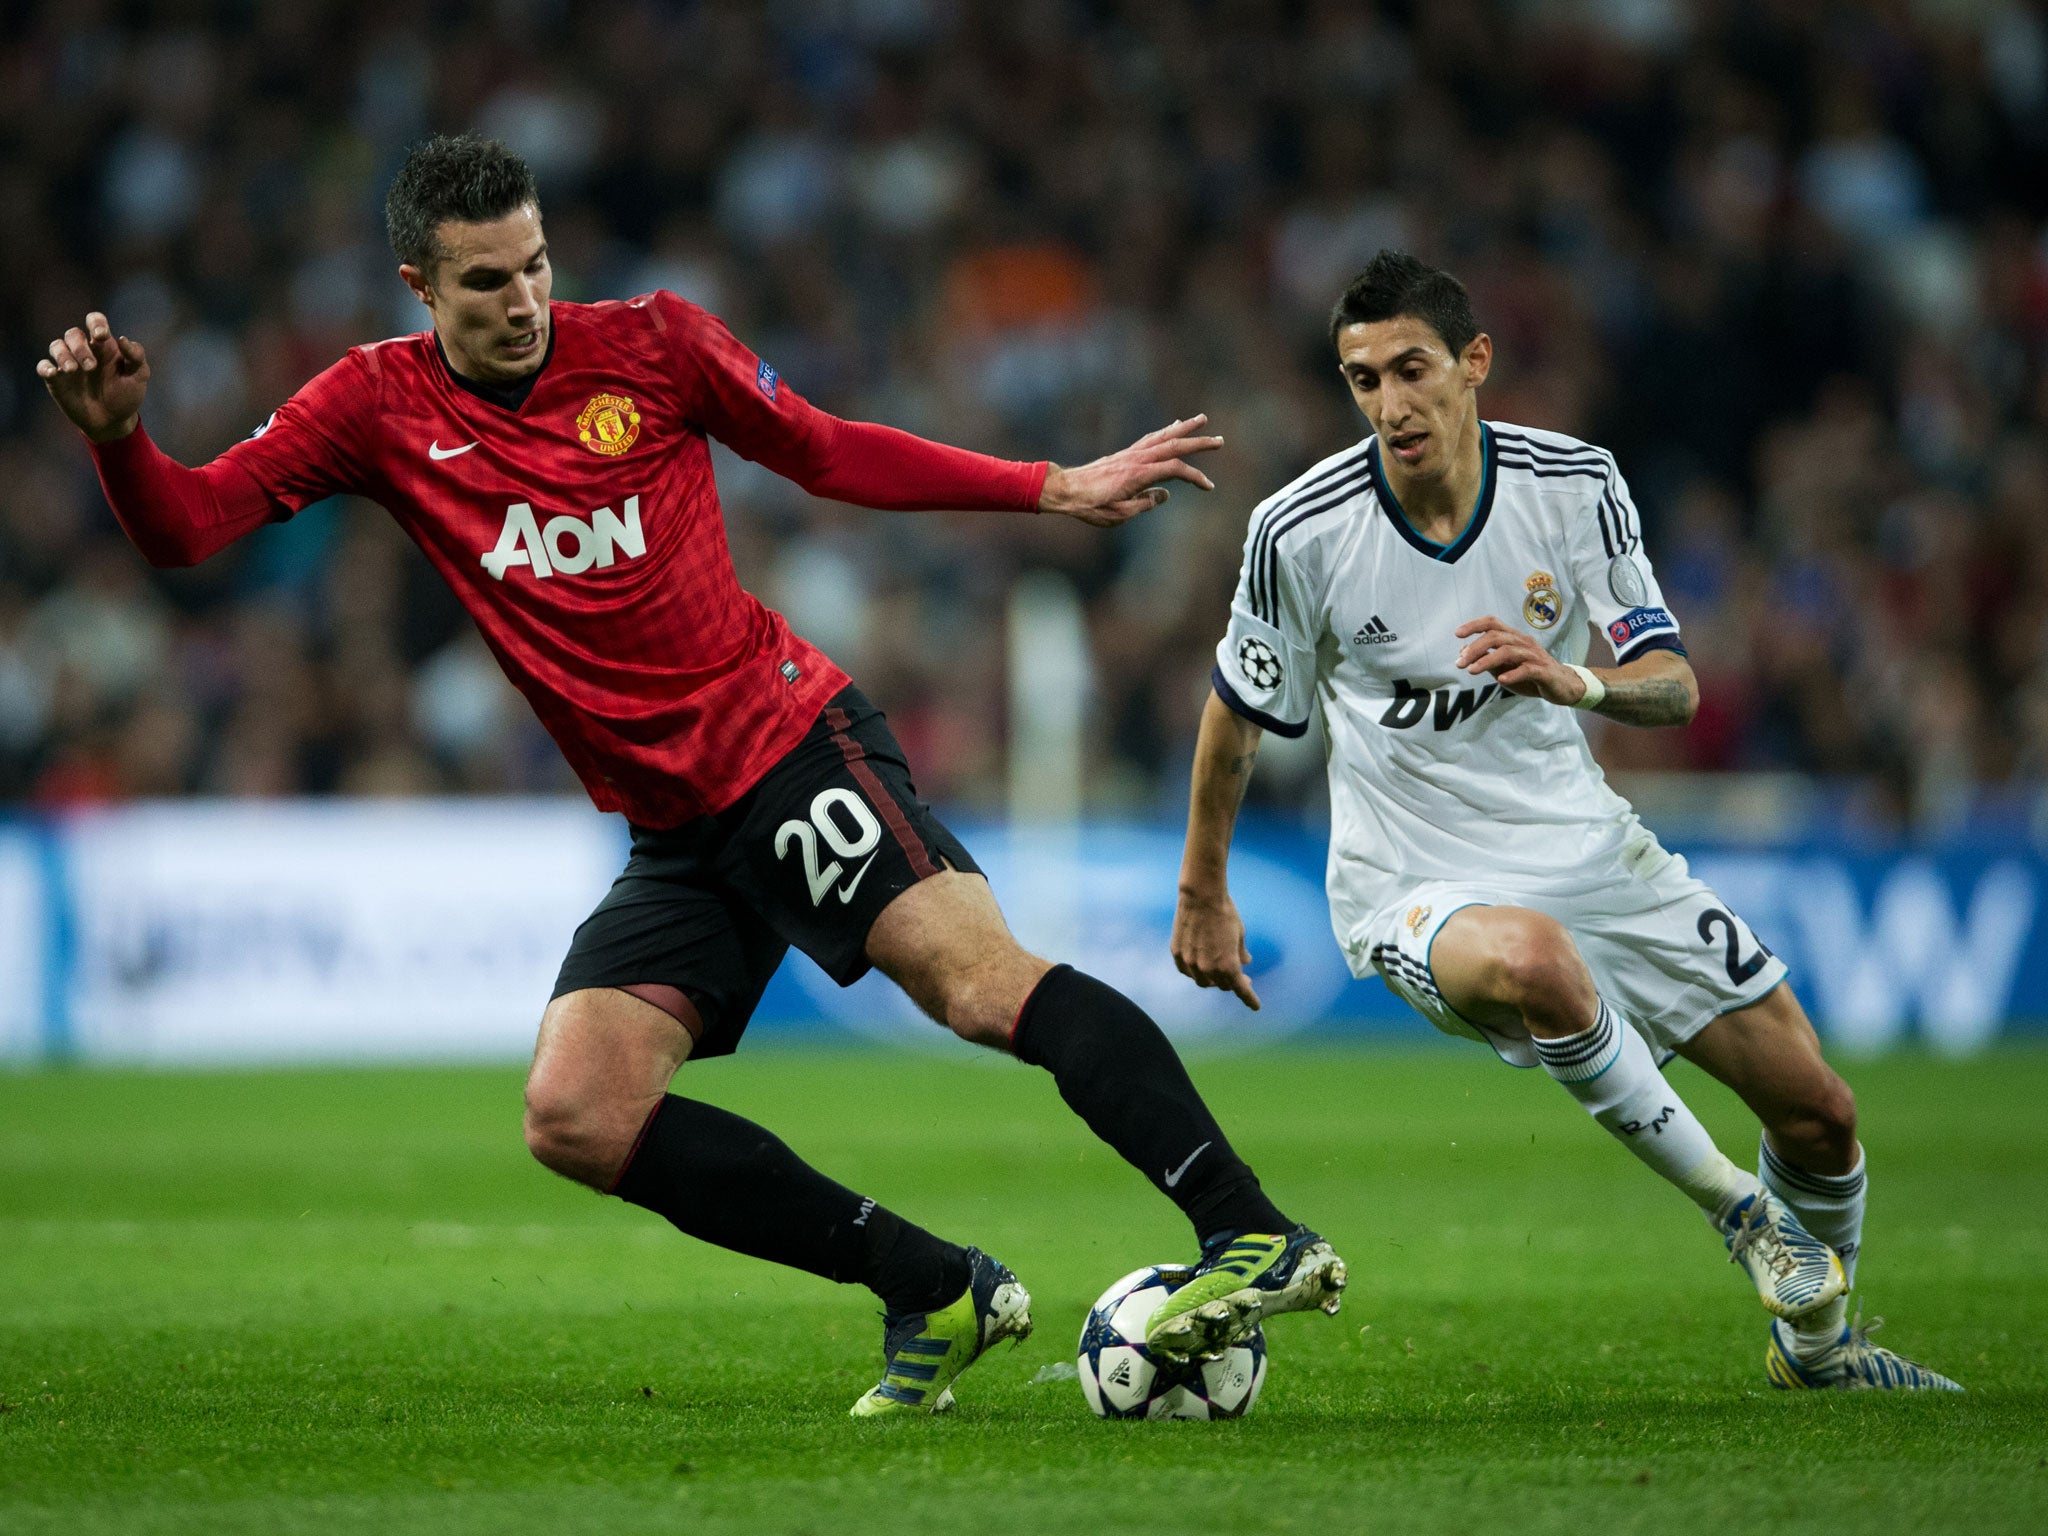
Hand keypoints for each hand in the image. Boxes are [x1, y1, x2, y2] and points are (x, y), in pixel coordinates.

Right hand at [37, 312, 147, 442]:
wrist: (113, 422)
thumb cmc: (126, 395)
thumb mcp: (139, 376)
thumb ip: (136, 357)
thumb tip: (123, 339)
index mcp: (104, 346)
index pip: (95, 321)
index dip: (96, 322)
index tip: (101, 335)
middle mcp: (84, 351)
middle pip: (73, 334)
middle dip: (80, 347)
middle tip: (91, 367)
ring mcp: (68, 364)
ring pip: (56, 346)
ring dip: (63, 355)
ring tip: (73, 370)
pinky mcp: (56, 379)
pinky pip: (43, 366)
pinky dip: (45, 367)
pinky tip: (53, 373)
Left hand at [1038, 415, 1221, 526]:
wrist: (1066, 491)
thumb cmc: (1091, 506)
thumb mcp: (1120, 514)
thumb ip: (1145, 503)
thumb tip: (1163, 495)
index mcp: (1139, 474)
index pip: (1176, 469)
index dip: (1195, 477)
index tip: (1209, 486)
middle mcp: (1137, 459)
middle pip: (1174, 445)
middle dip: (1199, 442)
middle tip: (1220, 440)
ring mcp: (1131, 454)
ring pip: (1163, 437)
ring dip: (1184, 428)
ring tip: (1201, 419)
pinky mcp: (1124, 454)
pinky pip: (1150, 439)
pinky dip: (1165, 432)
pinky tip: (1172, 428)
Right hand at [1171, 886, 1260, 1010]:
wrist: (1201, 895)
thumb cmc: (1225, 912)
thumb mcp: (1240, 934)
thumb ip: (1241, 952)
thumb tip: (1245, 962)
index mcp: (1228, 965)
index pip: (1240, 990)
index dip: (1250, 999)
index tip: (1256, 1006)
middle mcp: (1208, 968)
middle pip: (1221, 985)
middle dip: (1232, 982)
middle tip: (1241, 976)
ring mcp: (1190, 962)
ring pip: (1202, 981)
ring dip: (1213, 978)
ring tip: (1218, 969)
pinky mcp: (1177, 953)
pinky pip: (1187, 971)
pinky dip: (1195, 971)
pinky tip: (1200, 964)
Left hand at [1452, 615, 1583, 702]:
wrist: (1562, 686)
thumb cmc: (1530, 675)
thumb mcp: (1504, 667)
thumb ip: (1486, 658)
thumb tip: (1462, 652)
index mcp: (1513, 638)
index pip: (1492, 623)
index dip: (1474, 625)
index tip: (1457, 634)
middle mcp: (1523, 642)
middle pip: (1496, 637)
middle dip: (1475, 648)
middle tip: (1460, 663)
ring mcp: (1535, 656)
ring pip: (1509, 651)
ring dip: (1487, 660)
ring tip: (1472, 671)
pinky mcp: (1544, 671)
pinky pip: (1527, 669)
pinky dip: (1513, 674)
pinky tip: (1501, 681)